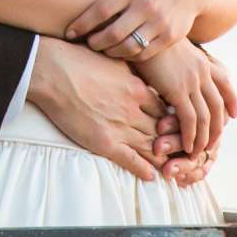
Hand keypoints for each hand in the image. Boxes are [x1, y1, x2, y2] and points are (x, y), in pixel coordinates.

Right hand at [26, 38, 180, 182]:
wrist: (51, 71)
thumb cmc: (77, 60)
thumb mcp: (112, 61)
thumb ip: (129, 73)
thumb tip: (138, 78)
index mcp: (137, 88)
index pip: (166, 110)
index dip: (174, 122)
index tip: (178, 130)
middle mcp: (133, 109)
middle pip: (163, 131)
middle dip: (175, 143)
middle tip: (185, 154)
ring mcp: (120, 127)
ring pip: (151, 147)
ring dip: (164, 159)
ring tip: (174, 169)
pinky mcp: (104, 142)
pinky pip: (130, 160)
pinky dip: (143, 169)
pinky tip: (151, 176)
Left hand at [65, 0, 209, 60]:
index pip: (101, 10)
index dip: (82, 23)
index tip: (70, 32)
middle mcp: (146, 6)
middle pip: (113, 33)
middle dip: (95, 42)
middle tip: (87, 43)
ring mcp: (159, 23)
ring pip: (128, 47)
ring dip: (110, 52)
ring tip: (103, 49)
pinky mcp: (170, 37)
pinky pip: (144, 53)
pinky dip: (129, 55)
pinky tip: (121, 52)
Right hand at [137, 40, 234, 160]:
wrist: (140, 30)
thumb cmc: (149, 40)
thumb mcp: (172, 49)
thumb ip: (179, 64)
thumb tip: (176, 72)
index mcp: (202, 61)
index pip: (226, 84)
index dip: (232, 101)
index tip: (233, 115)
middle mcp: (202, 72)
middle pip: (219, 106)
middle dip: (218, 128)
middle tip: (213, 144)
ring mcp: (192, 81)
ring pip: (206, 117)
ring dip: (204, 138)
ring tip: (198, 152)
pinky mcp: (178, 90)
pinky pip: (190, 119)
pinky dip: (191, 136)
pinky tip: (188, 146)